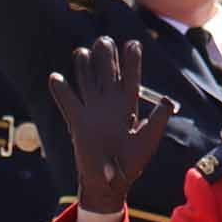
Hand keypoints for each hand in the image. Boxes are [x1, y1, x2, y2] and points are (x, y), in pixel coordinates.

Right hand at [47, 37, 177, 213]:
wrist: (111, 181)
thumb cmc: (132, 163)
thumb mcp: (148, 141)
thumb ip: (158, 122)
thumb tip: (166, 102)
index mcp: (128, 106)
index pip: (130, 79)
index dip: (132, 62)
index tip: (133, 43)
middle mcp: (110, 105)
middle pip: (107, 75)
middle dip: (106, 57)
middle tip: (104, 40)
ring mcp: (93, 112)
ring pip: (87, 82)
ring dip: (85, 67)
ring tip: (83, 50)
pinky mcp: (77, 122)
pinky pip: (68, 103)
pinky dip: (61, 91)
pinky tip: (55, 77)